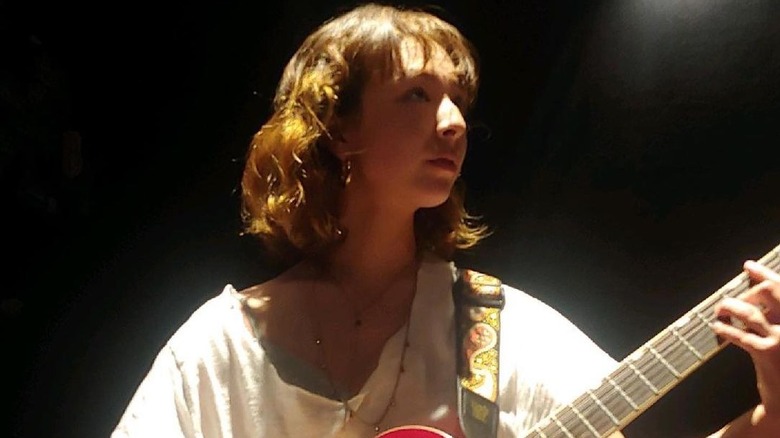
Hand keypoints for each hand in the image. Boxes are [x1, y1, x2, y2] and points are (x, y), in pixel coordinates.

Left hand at [712, 260, 779, 420]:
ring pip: (749, 312)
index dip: (764, 273)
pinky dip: (725, 328)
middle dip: (746, 290)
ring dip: (729, 308)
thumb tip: (756, 289)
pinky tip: (718, 327)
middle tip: (731, 297)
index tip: (748, 266)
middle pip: (768, 292)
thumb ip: (777, 315)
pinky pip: (739, 334)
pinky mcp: (766, 353)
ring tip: (720, 311)